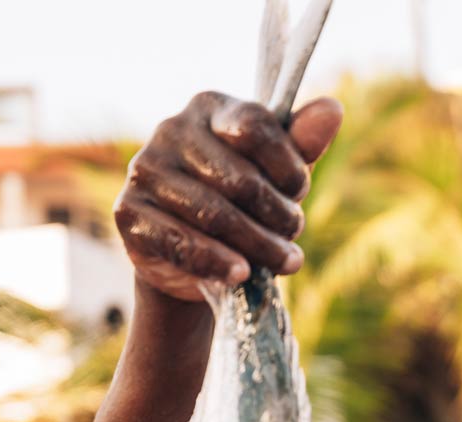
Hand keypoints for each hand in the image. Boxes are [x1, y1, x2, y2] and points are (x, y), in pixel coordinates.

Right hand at [113, 92, 342, 301]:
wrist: (196, 256)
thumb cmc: (244, 204)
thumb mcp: (278, 173)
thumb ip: (302, 144)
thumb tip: (333, 109)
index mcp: (210, 108)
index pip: (256, 126)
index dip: (287, 168)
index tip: (298, 193)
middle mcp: (171, 129)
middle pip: (240, 179)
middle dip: (279, 217)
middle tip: (293, 239)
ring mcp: (144, 169)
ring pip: (214, 214)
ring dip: (259, 246)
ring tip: (284, 263)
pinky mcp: (129, 212)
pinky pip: (180, 241)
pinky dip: (217, 262)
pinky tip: (241, 274)